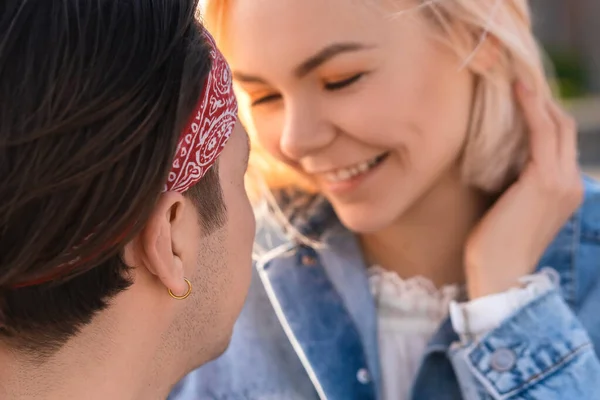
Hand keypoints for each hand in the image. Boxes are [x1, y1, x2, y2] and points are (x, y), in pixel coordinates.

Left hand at [465, 82, 582, 298]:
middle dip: (541, 100)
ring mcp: (562, 180)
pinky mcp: (544, 180)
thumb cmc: (493, 246)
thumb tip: (497, 155)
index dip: (541, 114)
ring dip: (536, 98)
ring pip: (555, 124)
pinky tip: (516, 91)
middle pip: (562, 127)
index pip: (558, 141)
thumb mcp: (509, 207)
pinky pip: (541, 132)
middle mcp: (571, 182)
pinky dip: (530, 108)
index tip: (518, 94)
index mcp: (566, 189)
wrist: (498, 276)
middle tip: (514, 78)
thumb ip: (514, 181)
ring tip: (513, 77)